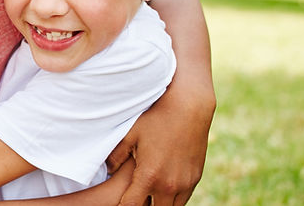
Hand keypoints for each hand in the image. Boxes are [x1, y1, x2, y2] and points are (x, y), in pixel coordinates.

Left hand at [105, 85, 214, 205]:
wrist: (189, 108)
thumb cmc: (156, 119)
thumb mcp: (130, 134)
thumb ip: (115, 155)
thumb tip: (107, 170)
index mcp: (149, 176)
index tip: (119, 204)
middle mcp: (168, 185)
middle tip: (135, 198)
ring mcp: (185, 183)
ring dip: (159, 205)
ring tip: (148, 196)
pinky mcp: (196, 178)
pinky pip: (183, 199)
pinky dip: (173, 198)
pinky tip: (162, 191)